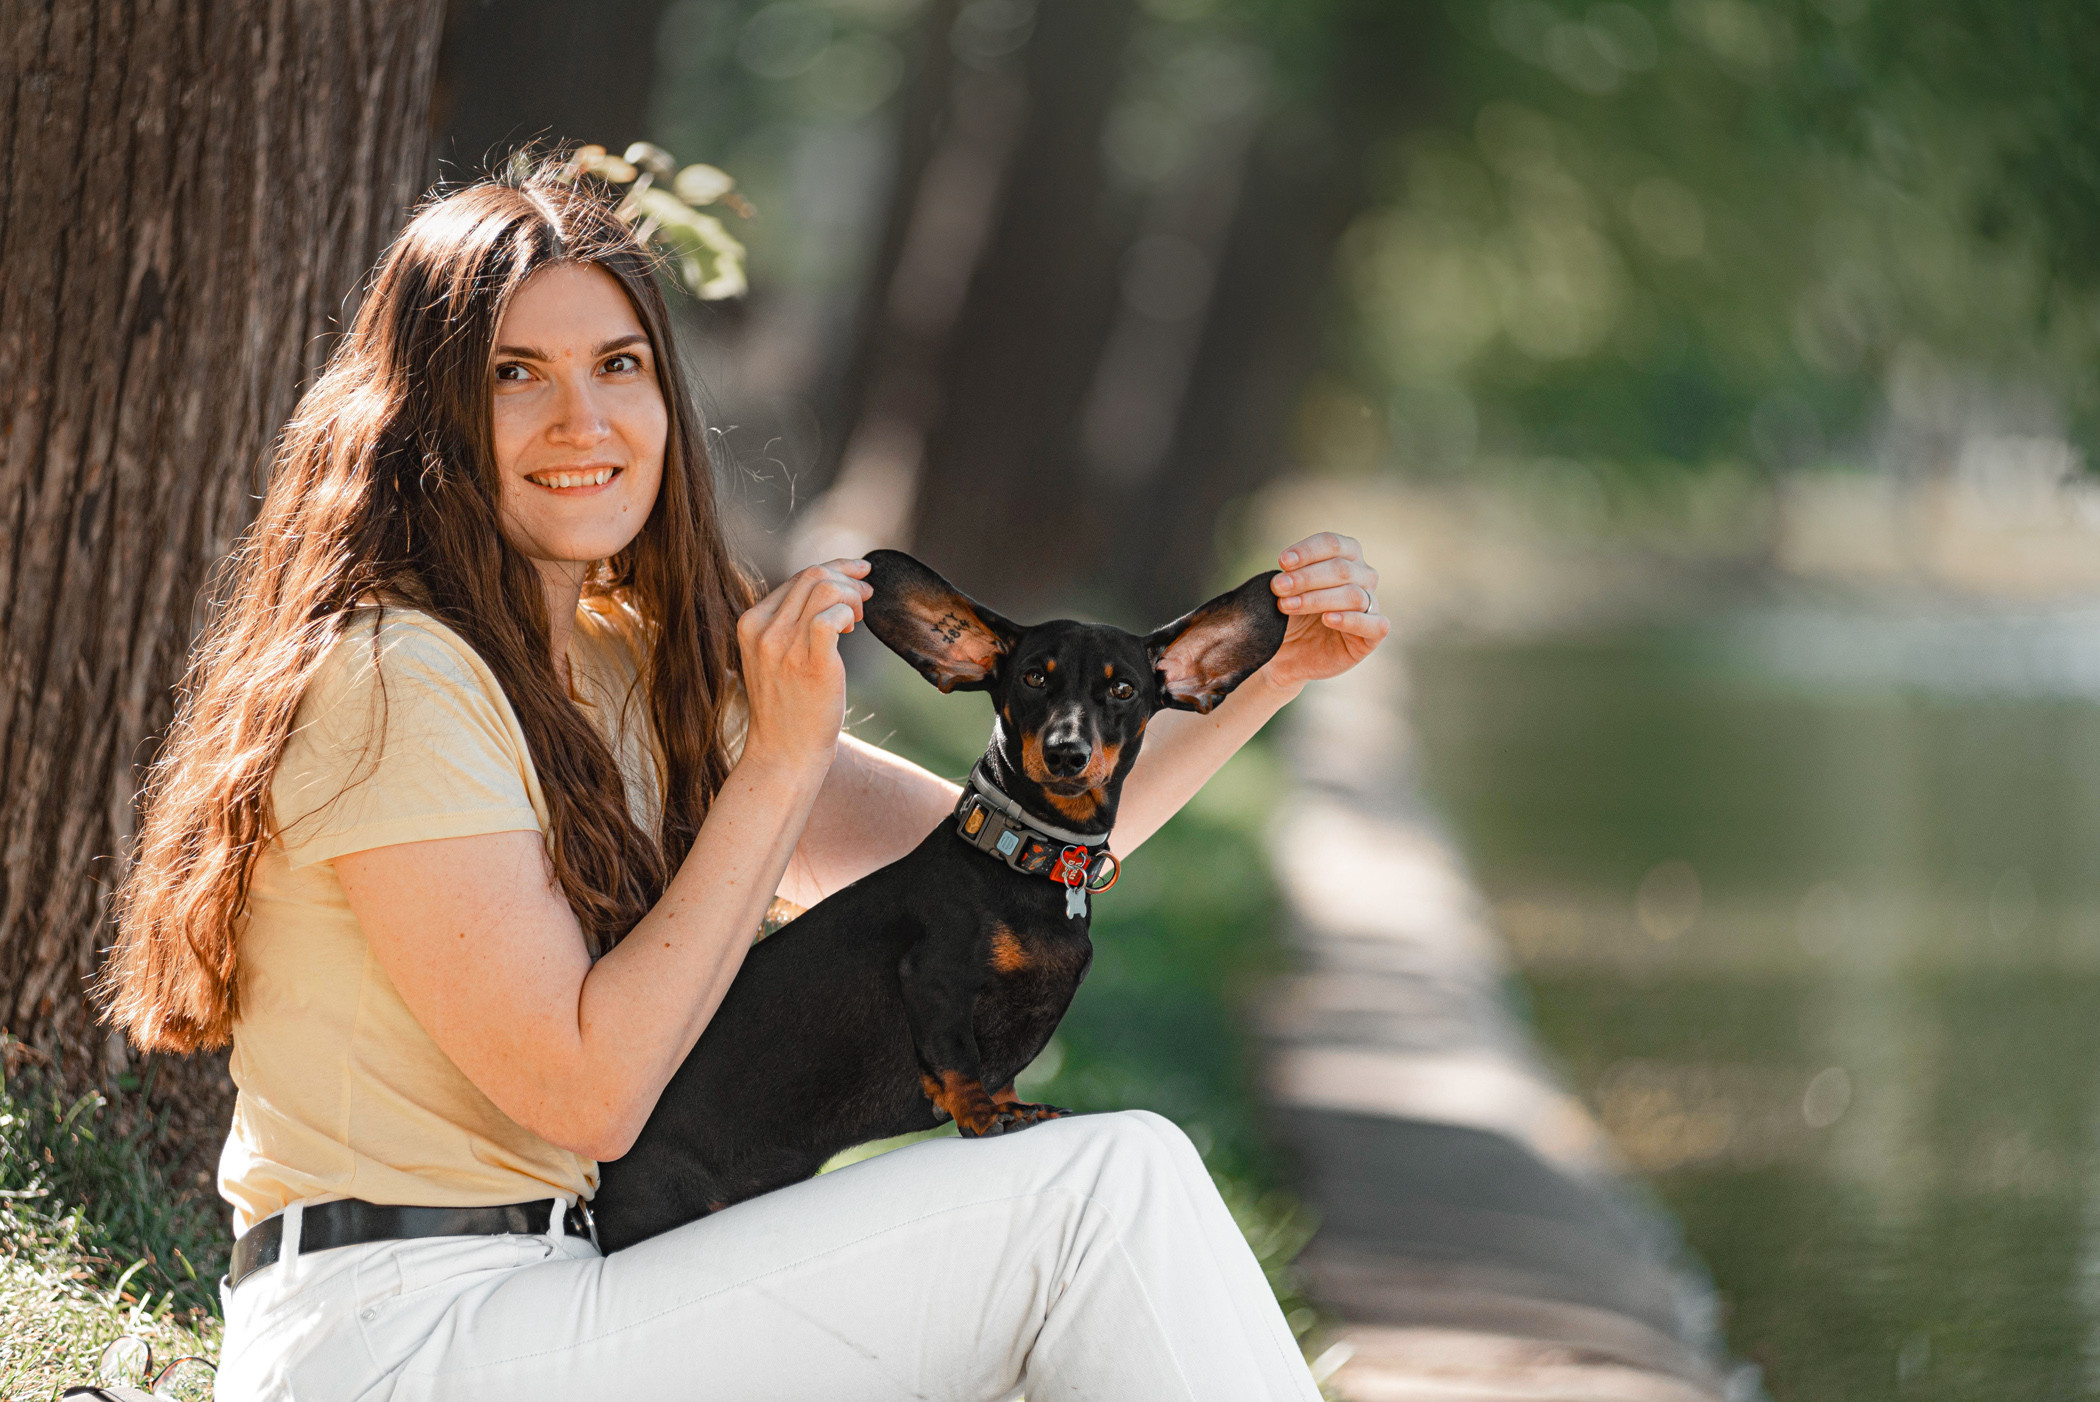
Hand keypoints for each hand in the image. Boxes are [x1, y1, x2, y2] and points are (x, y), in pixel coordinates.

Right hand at [735, 558, 872, 775]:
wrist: (784, 753)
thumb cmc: (787, 706)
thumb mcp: (774, 657)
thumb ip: (789, 624)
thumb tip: (829, 590)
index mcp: (751, 623)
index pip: (796, 579)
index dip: (832, 572)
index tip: (855, 581)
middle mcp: (763, 630)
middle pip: (813, 575)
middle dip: (848, 576)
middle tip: (866, 595)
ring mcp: (784, 646)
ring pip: (825, 588)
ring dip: (852, 595)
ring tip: (860, 617)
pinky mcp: (810, 663)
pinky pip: (832, 616)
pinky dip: (849, 613)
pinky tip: (852, 629)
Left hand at [1263, 532, 1388, 691]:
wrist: (1286, 657)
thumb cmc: (1288, 618)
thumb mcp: (1283, 593)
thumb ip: (1287, 577)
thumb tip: (1283, 569)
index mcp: (1346, 557)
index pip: (1333, 544)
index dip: (1308, 551)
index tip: (1282, 562)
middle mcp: (1363, 577)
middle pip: (1341, 569)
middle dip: (1306, 577)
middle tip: (1278, 587)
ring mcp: (1371, 606)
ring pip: (1353, 595)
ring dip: (1317, 599)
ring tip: (1287, 606)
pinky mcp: (1373, 636)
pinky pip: (1375, 624)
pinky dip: (1351, 620)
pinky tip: (1327, 619)